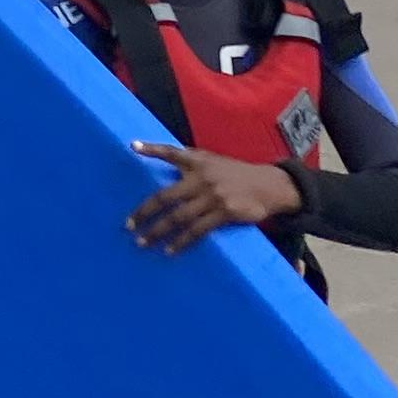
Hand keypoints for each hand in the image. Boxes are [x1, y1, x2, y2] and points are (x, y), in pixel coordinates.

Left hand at [125, 140, 304, 255]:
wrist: (269, 185)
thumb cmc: (236, 174)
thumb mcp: (214, 161)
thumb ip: (192, 162)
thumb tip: (168, 164)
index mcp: (198, 161)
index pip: (171, 152)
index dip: (152, 149)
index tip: (133, 146)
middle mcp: (202, 177)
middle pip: (166, 196)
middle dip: (145, 212)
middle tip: (129, 225)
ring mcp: (213, 196)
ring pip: (178, 217)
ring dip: (158, 232)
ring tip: (143, 243)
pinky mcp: (224, 212)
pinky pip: (197, 230)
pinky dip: (181, 242)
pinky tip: (170, 250)